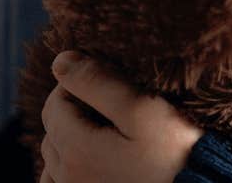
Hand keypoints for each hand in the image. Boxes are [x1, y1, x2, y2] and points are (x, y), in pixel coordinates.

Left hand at [39, 50, 203, 182]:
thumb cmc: (177, 155)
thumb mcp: (144, 109)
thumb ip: (99, 82)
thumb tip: (60, 61)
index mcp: (76, 150)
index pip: (55, 103)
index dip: (78, 84)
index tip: (109, 81)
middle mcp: (67, 178)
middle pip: (54, 131)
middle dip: (75, 111)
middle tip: (113, 104)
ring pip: (55, 158)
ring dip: (70, 139)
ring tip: (105, 131)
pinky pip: (60, 182)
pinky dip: (70, 167)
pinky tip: (94, 160)